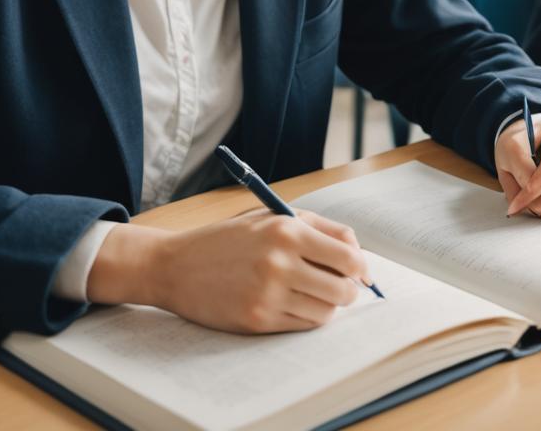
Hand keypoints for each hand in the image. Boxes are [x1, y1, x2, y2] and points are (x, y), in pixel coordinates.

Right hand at [87, 208, 372, 332]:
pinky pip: (302, 325)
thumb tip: (358, 255)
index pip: (348, 256)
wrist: (179, 265)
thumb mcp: (273, 216)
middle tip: (344, 287)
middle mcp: (281, 262)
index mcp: (288, 230)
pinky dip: (308, 317)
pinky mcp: (258, 320)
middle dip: (349, 290)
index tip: (361, 271)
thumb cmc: (231, 237)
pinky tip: (296, 304)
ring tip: (316, 294)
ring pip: (325, 311)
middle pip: (342, 288)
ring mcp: (269, 294)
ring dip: (329, 305)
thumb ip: (320, 229)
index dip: (361, 267)